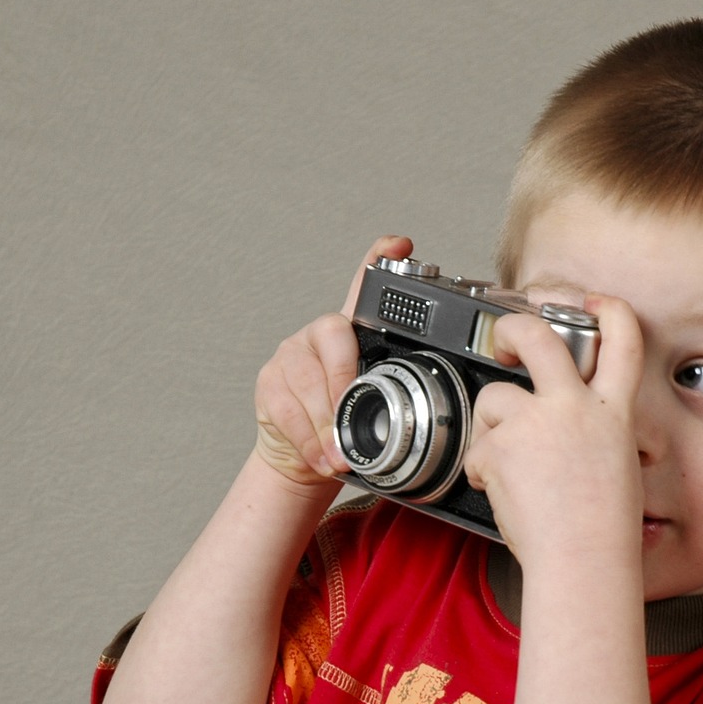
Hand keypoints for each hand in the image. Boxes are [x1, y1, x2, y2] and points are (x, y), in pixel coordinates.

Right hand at [254, 235, 412, 487]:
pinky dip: (308, 439)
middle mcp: (321, 334)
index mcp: (354, 333)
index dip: (379, 258)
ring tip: (338, 452)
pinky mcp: (269, 381)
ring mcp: (291, 355)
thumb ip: (398, 387)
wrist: (304, 459)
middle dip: (345, 388)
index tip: (399, 244)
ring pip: (309, 380)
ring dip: (326, 423)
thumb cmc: (345, 426)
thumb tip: (433, 392)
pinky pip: (289, 408)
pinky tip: (320, 456)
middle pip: (334, 341)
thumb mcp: (378, 405)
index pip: (365, 285)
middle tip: (354, 421)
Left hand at [464, 294, 644, 564]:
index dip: (605, 307)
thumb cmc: (601, 530)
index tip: (588, 301)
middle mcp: (575, 407)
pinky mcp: (501, 444)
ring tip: (508, 465)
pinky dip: (481, 469)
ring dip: (490, 426)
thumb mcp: (616, 466)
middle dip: (514, 325)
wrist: (583, 560)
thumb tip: (571, 431)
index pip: (622, 338)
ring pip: (493, 399)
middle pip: (540, 336)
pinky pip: (476, 447)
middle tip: (503, 337)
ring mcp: (535, 422)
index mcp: (613, 412)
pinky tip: (502, 491)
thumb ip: (593, 433)